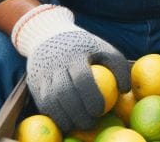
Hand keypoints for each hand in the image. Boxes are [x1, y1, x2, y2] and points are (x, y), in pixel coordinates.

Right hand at [11, 5, 129, 130]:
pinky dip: (54, 116)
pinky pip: (43, 105)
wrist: (48, 35)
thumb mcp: (103, 48)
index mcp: (74, 55)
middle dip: (78, 113)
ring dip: (65, 118)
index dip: (92, 98)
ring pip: (50, 102)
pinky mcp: (34, 84)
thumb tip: (125, 90)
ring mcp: (42, 75)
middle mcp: (55, 65)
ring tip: (78, 125)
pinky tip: (66, 122)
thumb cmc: (83, 46)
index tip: (101, 110)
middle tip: (91, 123)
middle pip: (64, 93)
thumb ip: (118, 66)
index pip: (82, 79)